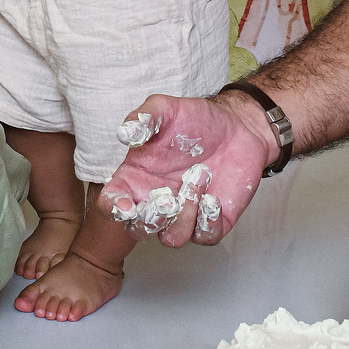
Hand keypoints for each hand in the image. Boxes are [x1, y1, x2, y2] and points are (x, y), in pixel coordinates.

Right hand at [97, 92, 278, 246]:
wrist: (238, 127)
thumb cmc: (196, 119)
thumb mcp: (167, 109)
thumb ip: (144, 118)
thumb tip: (124, 133)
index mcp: (135, 178)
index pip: (111, 204)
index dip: (113, 210)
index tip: (125, 207)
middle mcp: (154, 201)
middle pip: (139, 229)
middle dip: (152, 218)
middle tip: (168, 196)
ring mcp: (183, 215)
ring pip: (172, 238)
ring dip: (186, 213)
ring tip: (201, 175)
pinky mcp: (210, 223)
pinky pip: (203, 237)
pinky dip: (207, 221)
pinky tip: (214, 198)